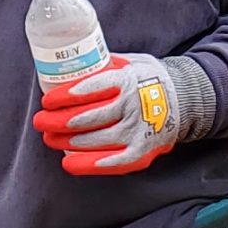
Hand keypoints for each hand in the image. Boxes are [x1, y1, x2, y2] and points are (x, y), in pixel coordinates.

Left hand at [31, 53, 211, 174]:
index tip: (47, 101)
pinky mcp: (142, 152)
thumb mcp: (132, 62)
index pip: (90, 88)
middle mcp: (133, 106)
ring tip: (50, 138)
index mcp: (128, 80)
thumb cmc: (151, 80)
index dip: (64, 96)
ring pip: (94, 140)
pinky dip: (87, 164)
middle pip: (87, 117)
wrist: (187, 100)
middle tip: (41, 121)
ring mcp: (138, 131)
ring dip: (66, 141)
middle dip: (57, 121)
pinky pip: (111, 162)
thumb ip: (106, 65)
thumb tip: (73, 65)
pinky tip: (68, 162)